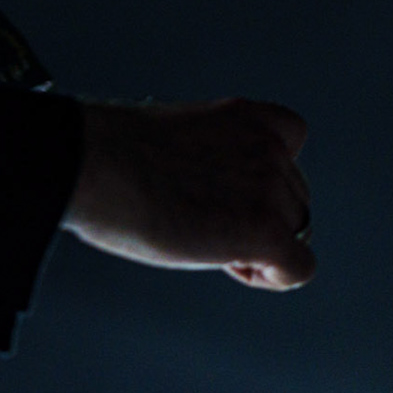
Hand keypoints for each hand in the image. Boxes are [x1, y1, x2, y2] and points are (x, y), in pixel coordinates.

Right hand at [63, 98, 313, 289]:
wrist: (94, 165)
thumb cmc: (110, 158)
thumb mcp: (173, 140)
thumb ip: (208, 158)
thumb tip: (210, 195)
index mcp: (243, 117)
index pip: (290, 143)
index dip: (263, 177)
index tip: (225, 192)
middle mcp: (265, 146)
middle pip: (293, 196)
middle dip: (257, 216)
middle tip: (202, 224)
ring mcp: (268, 186)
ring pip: (296, 231)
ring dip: (258, 245)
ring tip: (205, 242)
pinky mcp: (264, 229)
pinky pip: (299, 267)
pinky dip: (272, 275)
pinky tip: (233, 266)